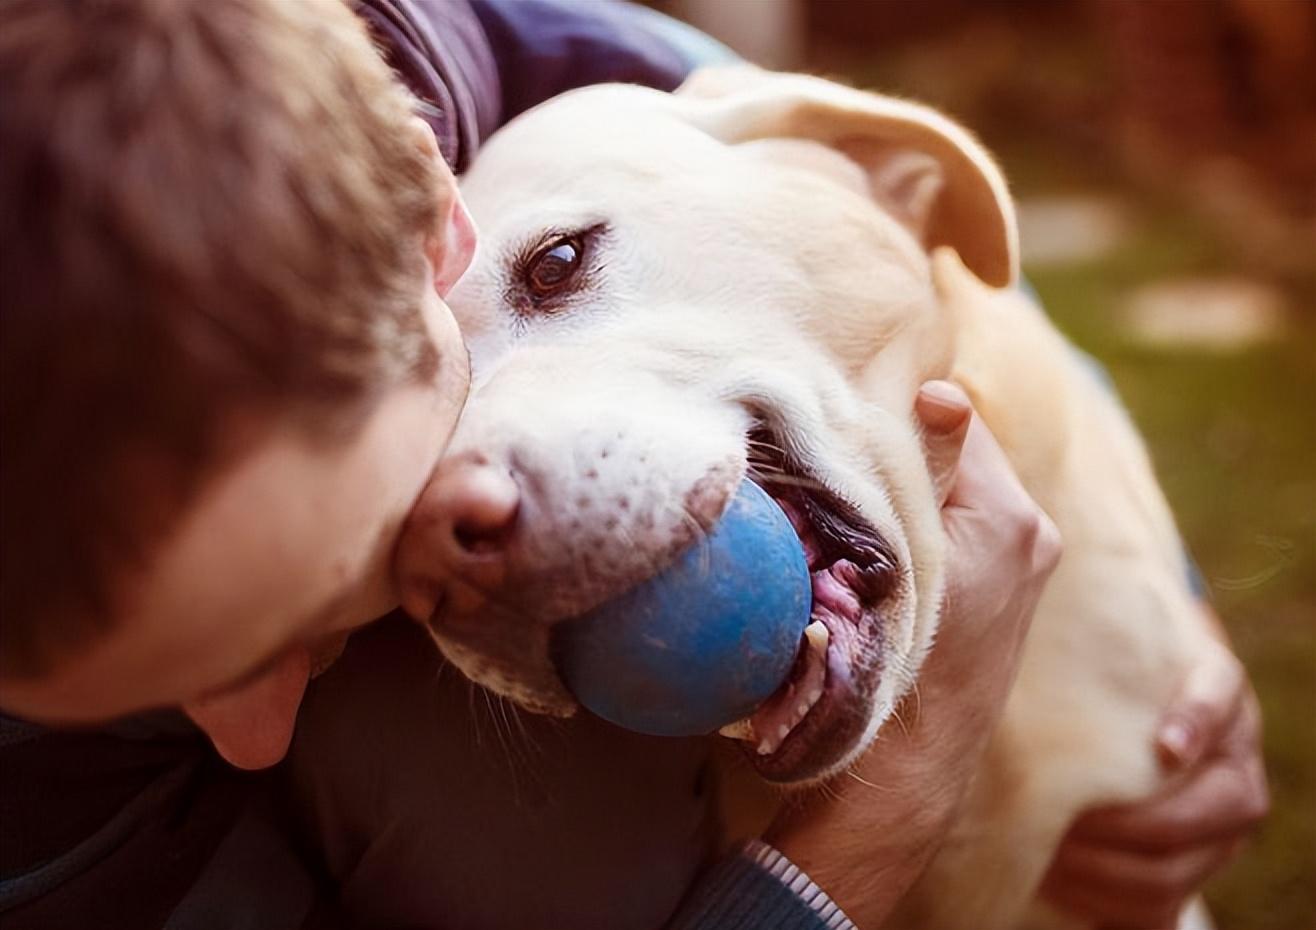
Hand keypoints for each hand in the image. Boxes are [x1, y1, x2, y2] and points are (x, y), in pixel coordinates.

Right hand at [767, 381, 1060, 927]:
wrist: (904, 770)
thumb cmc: (891, 665)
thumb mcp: (902, 557)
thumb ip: (926, 471)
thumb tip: (942, 393)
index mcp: (1013, 518)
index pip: (955, 417)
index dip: (898, 411)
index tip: (848, 417)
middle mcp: (1030, 533)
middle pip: (957, 452)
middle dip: (903, 448)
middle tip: (843, 453)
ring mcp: (1019, 564)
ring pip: (954, 489)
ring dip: (906, 486)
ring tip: (855, 500)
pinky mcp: (999, 590)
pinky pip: (958, 524)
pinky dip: (920, 519)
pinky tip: (876, 538)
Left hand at [1041, 634, 1268, 927]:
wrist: (1128, 719)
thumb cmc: (1102, 677)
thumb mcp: (1103, 653)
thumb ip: (1084, 641)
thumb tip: (1025, 585)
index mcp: (1217, 694)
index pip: (1222, 696)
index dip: (1200, 720)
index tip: (1166, 745)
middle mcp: (1233, 762)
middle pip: (1218, 806)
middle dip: (1142, 823)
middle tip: (1073, 819)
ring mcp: (1220, 822)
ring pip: (1188, 865)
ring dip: (1116, 868)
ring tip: (1053, 851)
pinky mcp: (1191, 865)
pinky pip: (1163, 902)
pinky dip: (1109, 900)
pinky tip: (1058, 878)